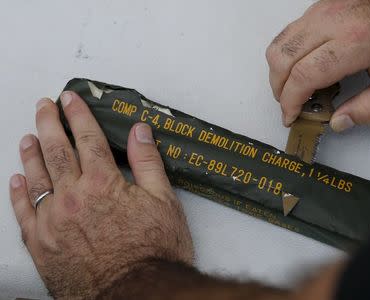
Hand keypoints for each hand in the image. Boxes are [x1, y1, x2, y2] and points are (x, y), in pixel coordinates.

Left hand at [9, 92, 192, 298]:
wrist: (138, 293)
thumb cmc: (154, 250)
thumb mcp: (164, 200)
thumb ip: (148, 162)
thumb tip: (139, 131)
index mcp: (103, 183)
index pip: (87, 138)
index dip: (78, 115)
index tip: (70, 99)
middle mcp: (73, 197)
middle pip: (56, 151)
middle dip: (49, 124)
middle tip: (44, 107)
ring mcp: (53, 220)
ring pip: (37, 177)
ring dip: (31, 153)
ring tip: (28, 137)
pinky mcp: (42, 245)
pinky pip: (23, 213)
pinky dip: (19, 193)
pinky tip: (17, 180)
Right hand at [266, 0, 369, 130]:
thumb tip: (340, 120)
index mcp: (357, 41)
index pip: (304, 75)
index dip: (290, 101)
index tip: (291, 116)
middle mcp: (334, 21)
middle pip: (282, 59)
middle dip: (279, 90)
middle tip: (290, 106)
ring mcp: (323, 10)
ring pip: (279, 44)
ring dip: (278, 72)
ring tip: (292, 89)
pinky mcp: (320, 7)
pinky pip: (289, 33)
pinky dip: (286, 55)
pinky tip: (301, 67)